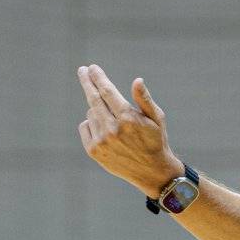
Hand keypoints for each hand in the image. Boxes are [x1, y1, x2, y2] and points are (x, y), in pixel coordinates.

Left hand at [76, 64, 183, 196]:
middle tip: (82, 70)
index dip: (98, 77)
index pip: (106, 91)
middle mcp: (112, 129)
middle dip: (88, 82)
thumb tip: (137, 81)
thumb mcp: (156, 118)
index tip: (92, 68)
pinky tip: (105, 130)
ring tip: (113, 120)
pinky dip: (92, 124)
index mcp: (127, 118)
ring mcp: (101, 141)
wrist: (151, 171)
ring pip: (91, 113)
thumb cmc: (156, 140)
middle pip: (93, 98)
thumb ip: (144, 99)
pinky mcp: (93, 151)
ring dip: (98, 110)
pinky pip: (85, 127)